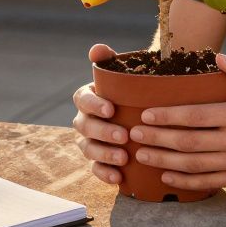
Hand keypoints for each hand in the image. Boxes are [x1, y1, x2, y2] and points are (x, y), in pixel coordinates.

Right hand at [71, 43, 128, 184]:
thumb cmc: (132, 90)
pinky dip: (104, 173)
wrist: (143, 111)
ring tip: (123, 158)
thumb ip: (109, 59)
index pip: (82, 99)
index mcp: (88, 97)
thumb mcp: (124, 73)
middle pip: (85, 127)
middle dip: (102, 132)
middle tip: (123, 135)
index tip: (111, 108)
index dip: (94, 105)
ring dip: (104, 154)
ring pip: (88, 149)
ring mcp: (89, 141)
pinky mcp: (98, 160)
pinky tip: (118, 177)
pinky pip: (95, 169)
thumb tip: (97, 49)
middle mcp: (84, 120)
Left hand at [130, 54, 225, 191]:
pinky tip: (164, 176)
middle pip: (188, 143)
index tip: (145, 114)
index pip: (196, 116)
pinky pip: (206, 183)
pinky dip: (183, 182)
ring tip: (141, 155)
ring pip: (193, 165)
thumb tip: (219, 57)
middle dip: (157, 140)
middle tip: (133, 135)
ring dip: (163, 162)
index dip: (168, 116)